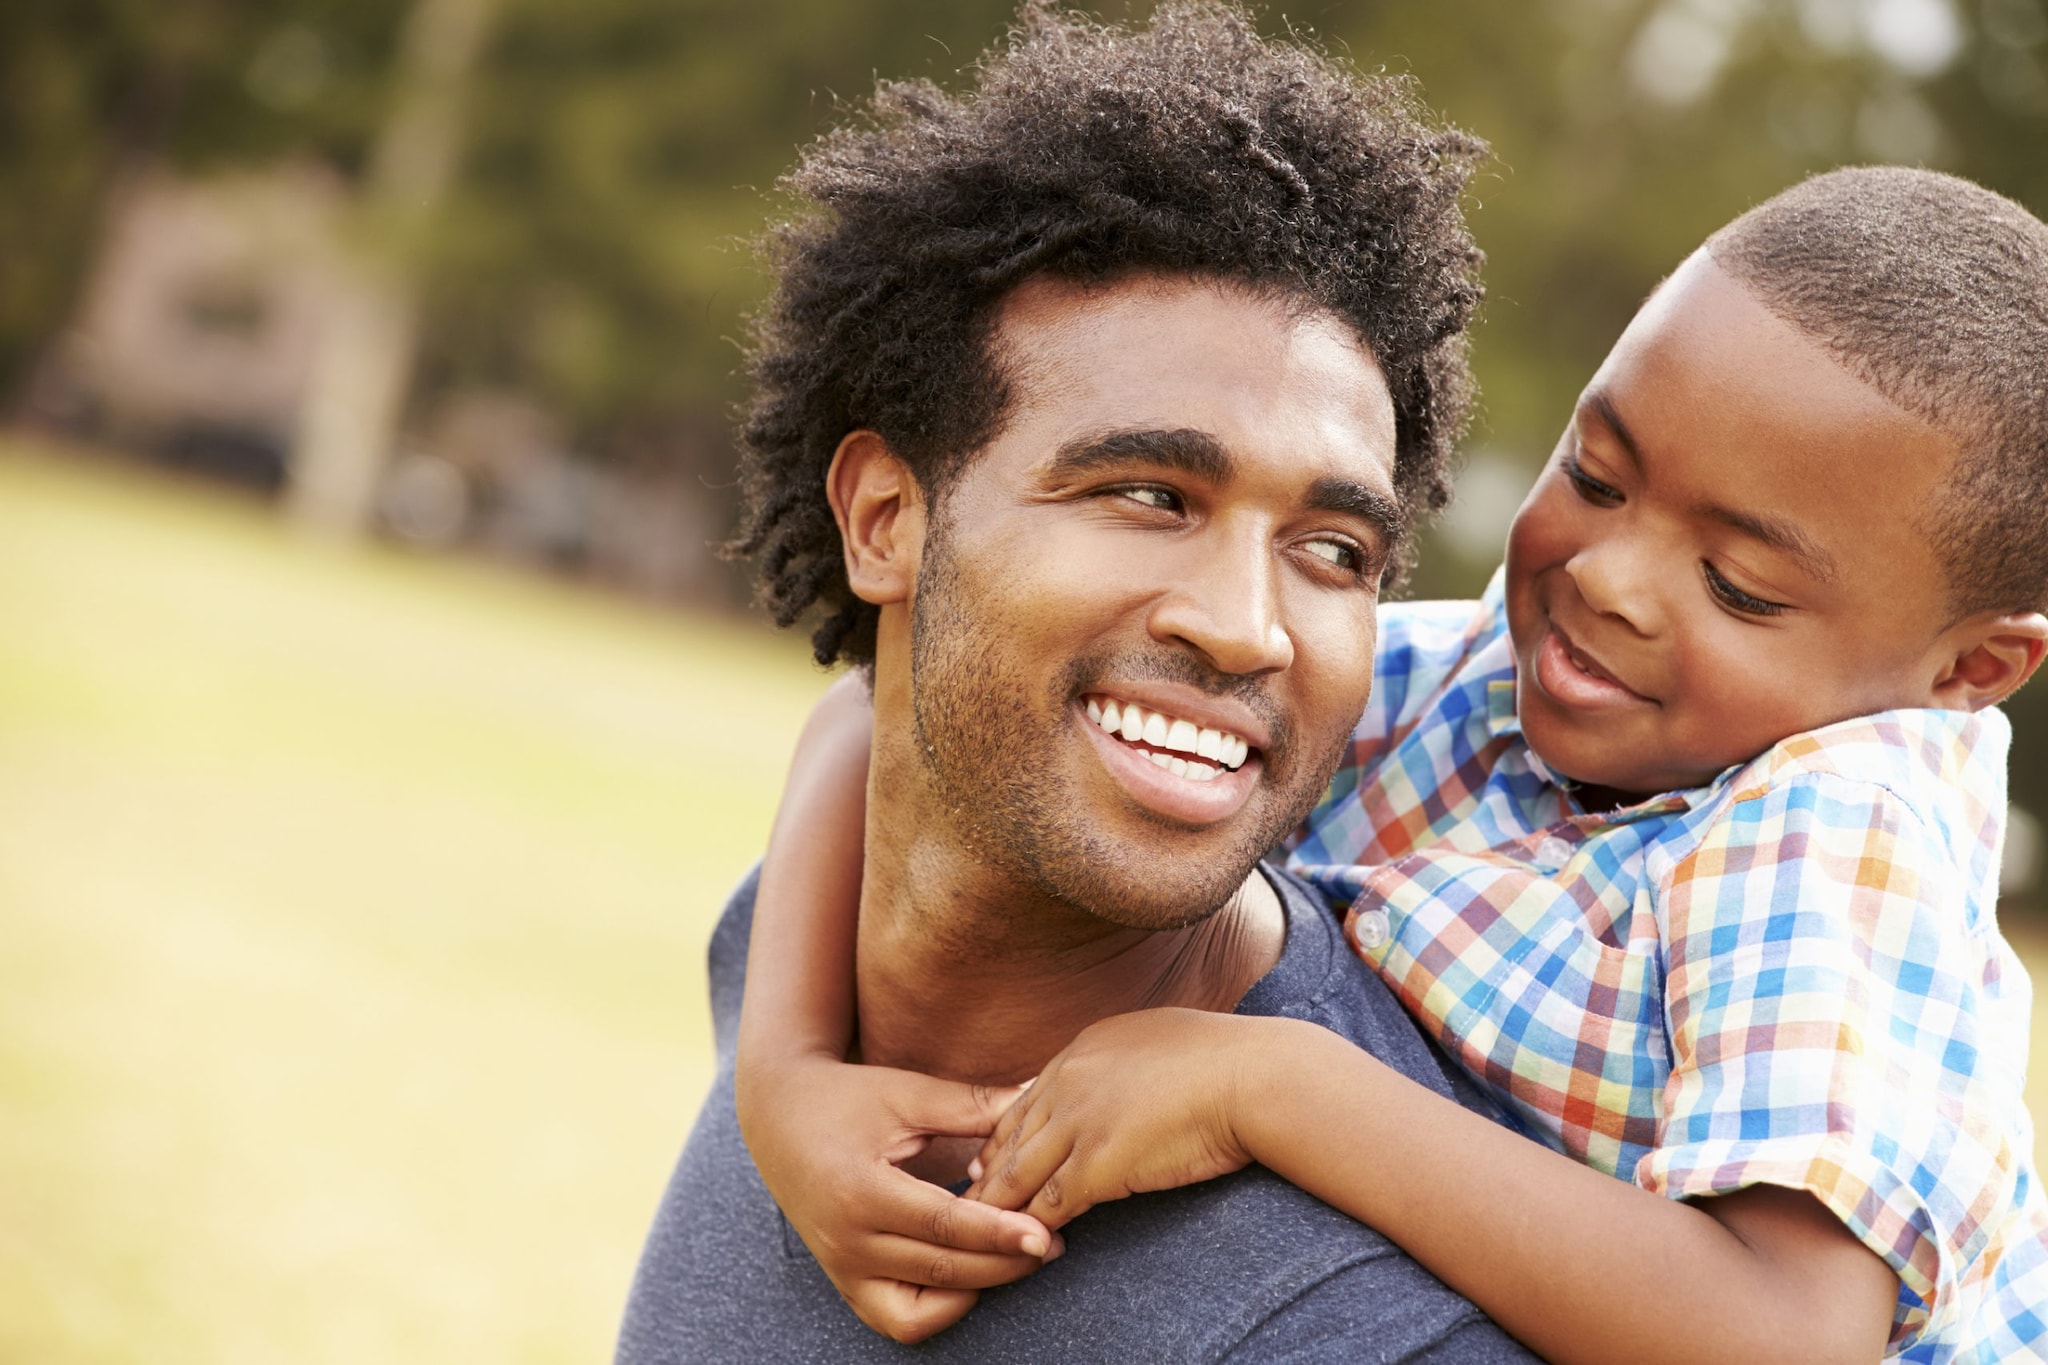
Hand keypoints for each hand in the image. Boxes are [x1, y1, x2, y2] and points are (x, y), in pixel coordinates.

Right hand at [735, 1051, 1059, 1342]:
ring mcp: (842, 1268)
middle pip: (940, 1270)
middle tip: (1052, 1243)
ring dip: (979, 1287)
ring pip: (922, 1307)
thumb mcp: (905, 1092)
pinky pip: (897, 1319)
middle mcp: (847, 1240)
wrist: (779, 1117)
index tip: (1044, 1233)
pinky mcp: (845, 1282)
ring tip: (1021, 1257)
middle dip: (1003, 1263)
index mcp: (860, 1190)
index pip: (943, 1225)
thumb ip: (970, 1105)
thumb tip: (1037, 1096)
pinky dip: (939, 1310)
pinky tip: (973, 1276)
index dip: (997, 1233)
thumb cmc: (846, 1099)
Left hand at [965, 1009, 1272, 1229]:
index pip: (1025, 1098)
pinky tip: (1028, 1245)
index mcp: (1083, 1048)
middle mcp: (1069, 1080)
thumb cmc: (1228, 1059)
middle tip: (969, 1198)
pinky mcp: (1097, 1163)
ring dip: (998, 1206)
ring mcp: (1079, 1121)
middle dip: (989, 1170)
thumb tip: (1131, 1072)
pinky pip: (1049, 1204)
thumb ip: (1128, 1057)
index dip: (1006, 1133)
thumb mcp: (1160, 1037)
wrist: (1255, 1075)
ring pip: (1018, 1173)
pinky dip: (1033, 1227)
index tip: (989, 1157)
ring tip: (981, 1233)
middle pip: (1010, 1135)